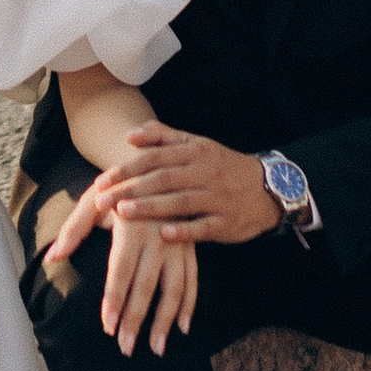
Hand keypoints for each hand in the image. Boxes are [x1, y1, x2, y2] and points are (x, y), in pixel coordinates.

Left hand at [37, 170, 196, 352]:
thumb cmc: (115, 187)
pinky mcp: (190, 246)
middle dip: (136, 319)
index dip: (114, 299)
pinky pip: (193, 280)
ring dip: (165, 320)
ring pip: (174, 288)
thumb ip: (72, 230)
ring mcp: (177, 243)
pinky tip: (182, 327)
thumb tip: (52, 258)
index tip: (108, 326)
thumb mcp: (91, 200)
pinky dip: (189, 305)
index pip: (121, 271)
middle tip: (126, 348)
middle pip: (146, 286)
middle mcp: (157, 236)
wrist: (153, 166)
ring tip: (156, 347)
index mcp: (132, 225)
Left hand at [90, 123, 282, 247]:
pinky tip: (164, 235)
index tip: (101, 181)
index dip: (126, 169)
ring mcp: (217, 198)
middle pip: (162, 179)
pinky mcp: (227, 222)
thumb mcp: (197, 145)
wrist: (269, 187)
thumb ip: (163, 137)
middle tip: (102, 200)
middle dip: (129, 189)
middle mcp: (205, 172)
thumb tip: (129, 135)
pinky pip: (204, 227)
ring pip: (180, 201)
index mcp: (195, 152)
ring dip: (150, 207)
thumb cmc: (222, 166)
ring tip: (123, 213)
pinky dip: (185, 231)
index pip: (154, 158)